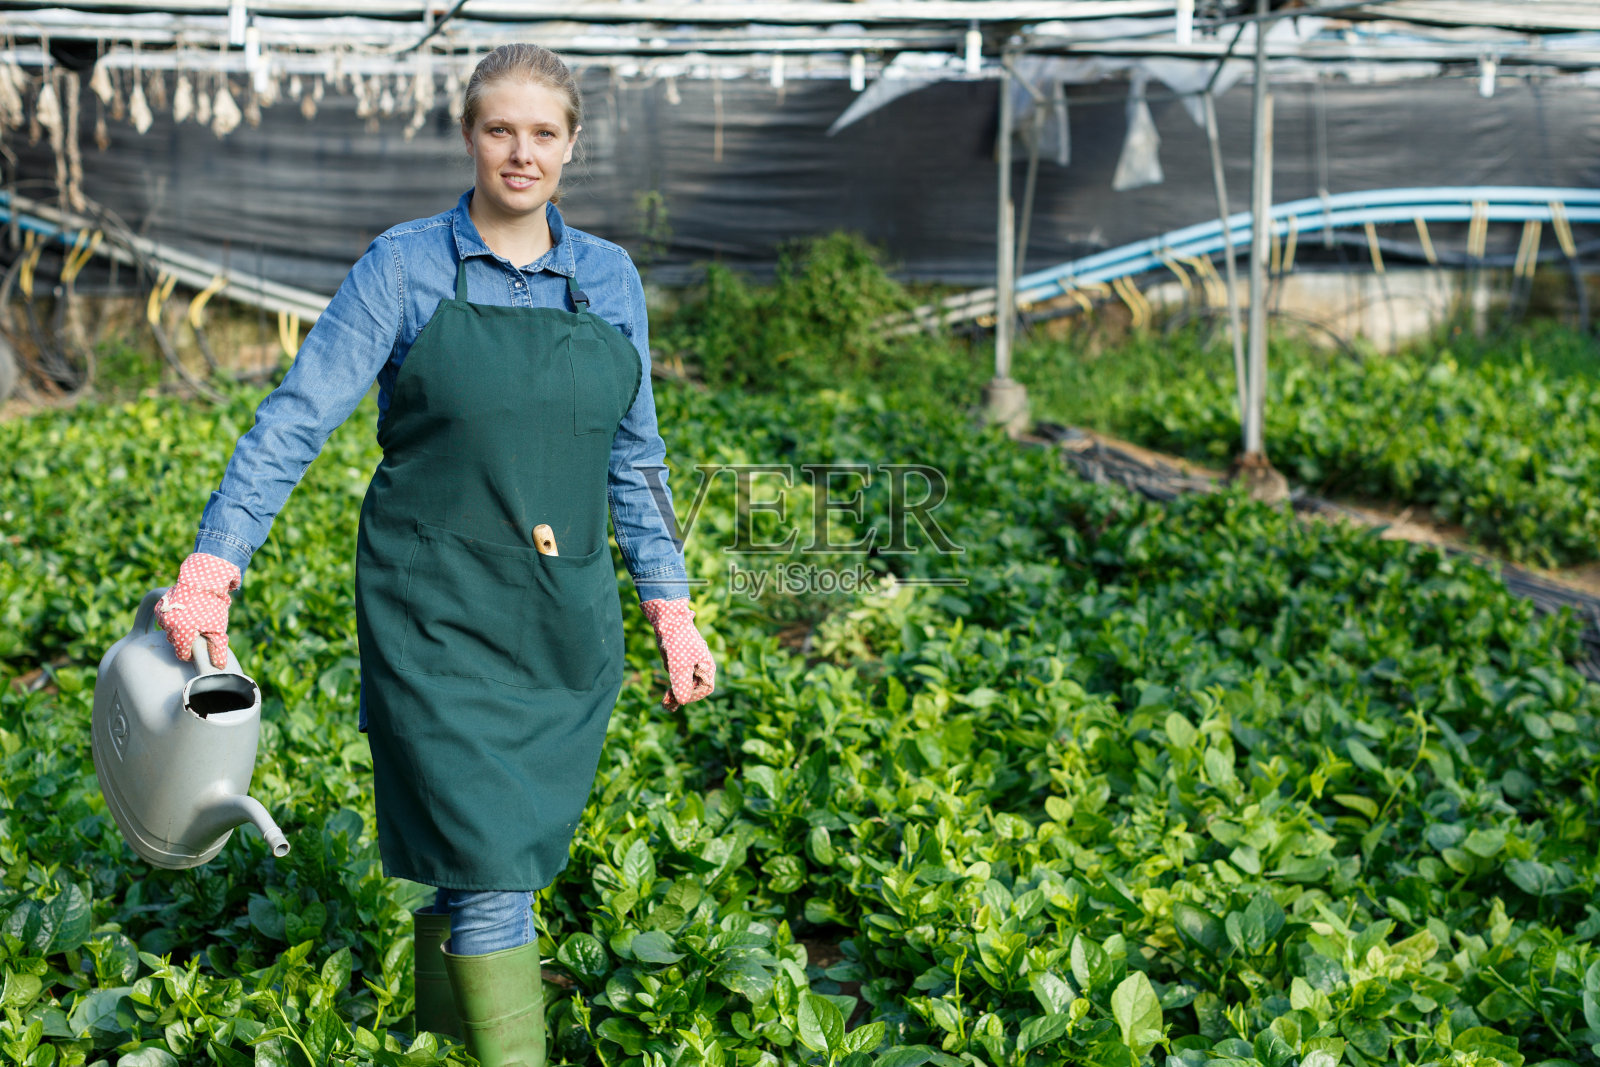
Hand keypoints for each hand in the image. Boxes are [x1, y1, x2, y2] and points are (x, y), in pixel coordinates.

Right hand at [154, 552, 241, 668]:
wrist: (204, 580)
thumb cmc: (213, 606)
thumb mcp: (218, 630)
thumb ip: (217, 650)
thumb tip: (219, 667)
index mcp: (182, 632)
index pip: (182, 654)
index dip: (191, 654)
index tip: (198, 647)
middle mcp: (168, 625)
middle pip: (175, 642)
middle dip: (186, 639)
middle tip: (198, 630)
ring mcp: (162, 614)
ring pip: (169, 630)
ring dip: (179, 628)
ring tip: (193, 620)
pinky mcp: (160, 606)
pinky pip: (165, 619)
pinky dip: (173, 619)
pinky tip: (184, 613)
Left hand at [639, 598, 714, 708]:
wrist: (668, 619)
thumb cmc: (677, 641)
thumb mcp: (679, 665)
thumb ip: (681, 684)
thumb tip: (681, 701)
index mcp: (707, 666)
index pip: (705, 689)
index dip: (693, 696)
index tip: (678, 698)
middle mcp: (701, 666)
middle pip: (694, 687)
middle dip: (681, 694)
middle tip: (665, 700)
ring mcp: (690, 663)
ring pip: (684, 683)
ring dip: (674, 689)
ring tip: (664, 692)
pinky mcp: (680, 660)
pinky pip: (677, 675)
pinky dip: (671, 681)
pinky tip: (665, 682)